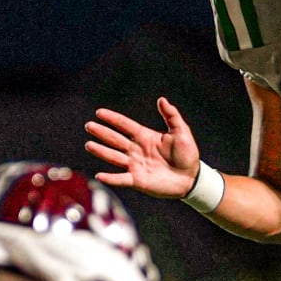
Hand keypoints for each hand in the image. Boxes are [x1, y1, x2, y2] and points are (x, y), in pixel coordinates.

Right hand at [85, 97, 200, 197]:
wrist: (191, 178)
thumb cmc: (187, 154)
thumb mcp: (181, 131)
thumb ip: (171, 115)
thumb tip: (161, 99)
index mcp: (145, 136)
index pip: (124, 125)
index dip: (112, 118)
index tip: (99, 112)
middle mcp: (137, 149)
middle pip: (115, 139)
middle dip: (102, 132)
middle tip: (89, 126)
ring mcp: (135, 165)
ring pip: (114, 156)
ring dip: (101, 151)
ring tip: (89, 145)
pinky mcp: (137, 180)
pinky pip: (121, 179)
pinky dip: (110, 178)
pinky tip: (99, 175)